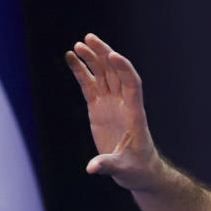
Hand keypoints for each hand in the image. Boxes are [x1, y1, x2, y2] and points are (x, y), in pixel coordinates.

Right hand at [66, 34, 161, 190]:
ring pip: (103, 75)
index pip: (132, 85)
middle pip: (116, 74)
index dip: (124, 69)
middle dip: (104, 55)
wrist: (138, 171)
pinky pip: (90, 86)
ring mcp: (111, 105)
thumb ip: (108, 166)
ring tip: (79, 45)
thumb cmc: (137, 170)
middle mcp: (124, 105)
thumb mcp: (123, 170)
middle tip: (89, 39)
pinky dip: (81, 71)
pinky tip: (71, 57)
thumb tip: (92, 168)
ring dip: (93, 59)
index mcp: (135, 114)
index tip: (113, 56)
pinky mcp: (99, 109)